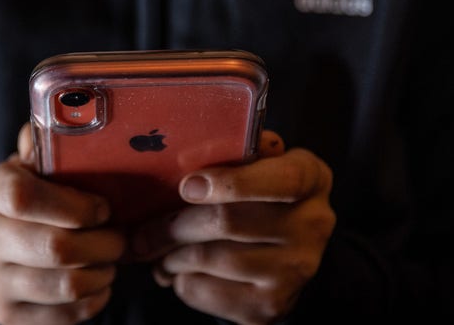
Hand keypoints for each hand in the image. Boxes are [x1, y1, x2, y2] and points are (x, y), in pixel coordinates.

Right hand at [0, 124, 125, 324]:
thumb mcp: (35, 165)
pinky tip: (98, 283)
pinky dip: (93, 300)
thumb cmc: (34, 198)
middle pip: (54, 247)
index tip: (103, 208)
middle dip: (103, 243)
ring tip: (111, 260)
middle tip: (120, 238)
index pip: (23, 196)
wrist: (0, 250)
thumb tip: (65, 113)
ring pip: (63, 284)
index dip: (74, 205)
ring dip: (102, 273)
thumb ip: (49, 143)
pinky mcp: (4, 314)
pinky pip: (62, 316)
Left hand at [130, 131, 334, 324]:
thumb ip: (235, 152)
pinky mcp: (271, 305)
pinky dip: (181, 281)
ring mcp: (294, 270)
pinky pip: (208, 291)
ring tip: (153, 250)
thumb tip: (186, 149)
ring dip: (171, 255)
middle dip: (173, 225)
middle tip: (141, 232)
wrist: (282, 256)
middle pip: (228, 221)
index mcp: (311, 178)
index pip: (281, 179)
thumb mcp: (259, 164)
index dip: (232, 183)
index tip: (187, 186)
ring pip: (211, 258)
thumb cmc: (258, 196)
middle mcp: (312, 224)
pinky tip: (175, 272)